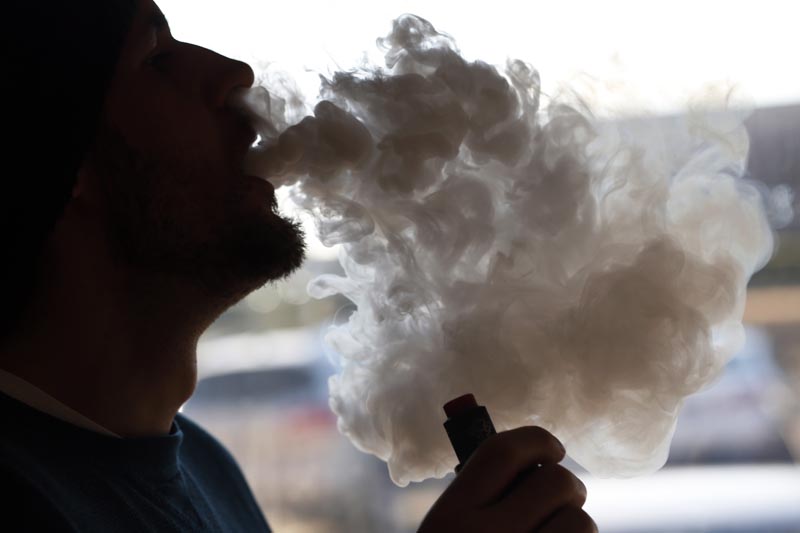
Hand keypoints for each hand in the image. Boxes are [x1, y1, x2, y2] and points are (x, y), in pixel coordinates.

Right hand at [418, 426, 595, 532]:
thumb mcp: (446, 530)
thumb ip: (476, 500)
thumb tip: (531, 464)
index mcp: (450, 517)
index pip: (501, 451)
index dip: (537, 439)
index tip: (553, 448)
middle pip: (553, 481)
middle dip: (566, 485)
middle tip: (563, 498)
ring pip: (579, 520)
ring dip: (575, 521)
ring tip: (558, 530)